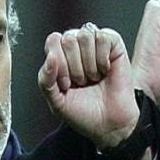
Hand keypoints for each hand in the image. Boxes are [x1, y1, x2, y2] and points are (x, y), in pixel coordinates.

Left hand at [38, 23, 139, 149]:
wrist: (108, 124)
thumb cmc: (83, 112)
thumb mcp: (56, 102)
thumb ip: (45, 80)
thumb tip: (50, 57)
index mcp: (59, 56)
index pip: (53, 41)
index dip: (59, 63)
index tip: (66, 83)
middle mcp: (76, 47)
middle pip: (68, 39)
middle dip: (75, 67)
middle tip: (82, 82)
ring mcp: (94, 44)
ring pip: (85, 36)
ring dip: (89, 63)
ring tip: (93, 77)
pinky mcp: (114, 44)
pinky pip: (103, 36)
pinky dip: (103, 58)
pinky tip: (105, 70)